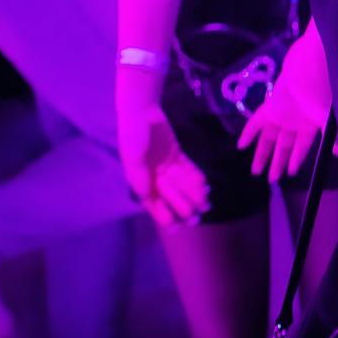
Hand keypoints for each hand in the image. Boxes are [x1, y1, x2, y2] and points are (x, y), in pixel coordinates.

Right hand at [117, 100, 209, 226]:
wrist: (142, 109)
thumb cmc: (133, 133)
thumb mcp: (132, 156)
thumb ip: (139, 177)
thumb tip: (145, 198)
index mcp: (139, 179)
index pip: (152, 202)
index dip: (162, 215)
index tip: (174, 228)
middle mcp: (153, 174)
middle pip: (169, 195)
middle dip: (181, 207)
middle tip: (195, 218)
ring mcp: (165, 165)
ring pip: (181, 185)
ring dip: (192, 195)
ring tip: (205, 205)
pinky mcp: (177, 155)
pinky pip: (188, 170)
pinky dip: (196, 179)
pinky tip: (205, 188)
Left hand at [237, 80, 326, 182]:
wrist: (312, 72)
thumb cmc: (325, 95)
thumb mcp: (331, 120)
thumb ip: (334, 138)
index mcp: (311, 124)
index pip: (302, 146)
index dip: (297, 159)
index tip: (292, 172)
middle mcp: (295, 121)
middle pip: (284, 145)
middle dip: (279, 162)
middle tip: (272, 179)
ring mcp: (281, 115)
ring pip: (269, 138)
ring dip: (262, 155)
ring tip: (256, 171)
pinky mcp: (270, 108)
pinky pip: (255, 123)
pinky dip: (248, 134)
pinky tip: (240, 147)